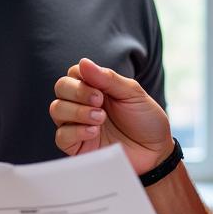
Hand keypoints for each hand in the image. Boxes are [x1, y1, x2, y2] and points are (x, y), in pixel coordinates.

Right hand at [51, 57, 172, 174]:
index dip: (81, 77)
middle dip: (77, 92)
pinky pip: (61, 136)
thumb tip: (83, 62)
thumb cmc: (146, 120)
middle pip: (61, 88)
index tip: (100, 89)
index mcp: (96, 88)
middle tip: (99, 101)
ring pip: (57, 110)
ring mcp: (78, 125)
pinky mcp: (78, 146)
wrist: (156, 152)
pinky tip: (94, 132)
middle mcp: (83, 104)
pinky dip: (75, 131)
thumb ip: (108, 78)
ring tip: (101, 118)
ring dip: (77, 111)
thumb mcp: (133, 94)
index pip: (73, 74)